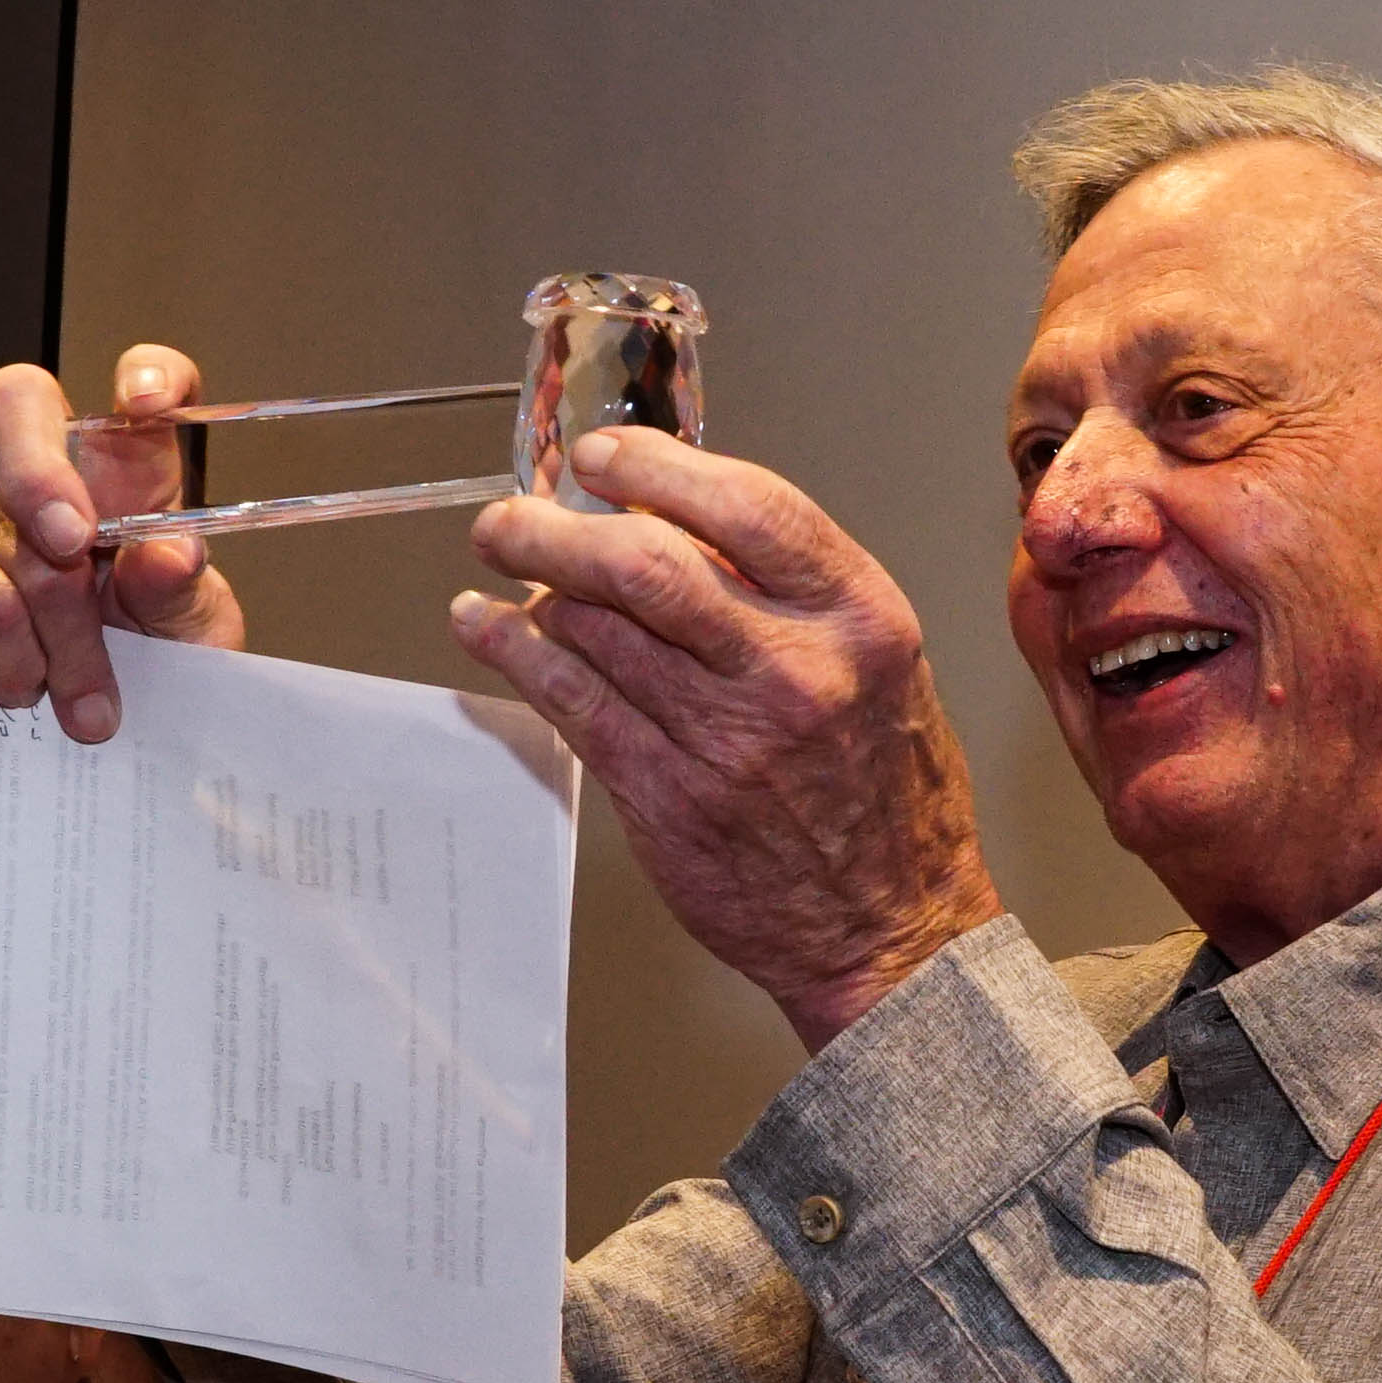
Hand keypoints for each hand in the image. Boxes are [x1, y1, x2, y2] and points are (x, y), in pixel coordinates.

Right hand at [0, 345, 247, 742]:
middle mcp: (53, 479)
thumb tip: (169, 553)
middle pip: (14, 409)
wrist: (115, 718)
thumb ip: (182, 589)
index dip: (147, 372)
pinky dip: (8, 658)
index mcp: (134, 471)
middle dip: (37, 475)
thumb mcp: (196, 626)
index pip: (145, 381)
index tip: (148, 400)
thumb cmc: (163, 650)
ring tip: (91, 699)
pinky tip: (35, 687)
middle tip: (75, 549)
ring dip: (53, 631)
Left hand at [454, 429, 1004, 1050]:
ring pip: (595, 628)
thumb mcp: (876, 666)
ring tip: (508, 572)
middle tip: (514, 517)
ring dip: (532, 588)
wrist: (892, 925)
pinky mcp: (669, 797)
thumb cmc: (887, 795)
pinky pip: (572, 702)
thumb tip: (671, 520)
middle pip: (647, 563)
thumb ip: (790, 594)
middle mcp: (795, 671)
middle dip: (558, 527)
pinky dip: (515, 652)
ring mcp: (727, 738)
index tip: (601, 457)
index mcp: (859, 620)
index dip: (656, 467)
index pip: (748, 507)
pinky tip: (489, 629)